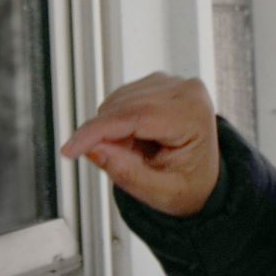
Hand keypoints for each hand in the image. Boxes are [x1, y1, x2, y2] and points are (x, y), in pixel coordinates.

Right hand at [60, 72, 220, 216]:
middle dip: (105, 136)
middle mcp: (186, 91)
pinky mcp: (158, 82)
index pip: (136, 116)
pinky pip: (121, 98)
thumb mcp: (160, 193)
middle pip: (123, 107)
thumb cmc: (189, 184)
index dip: (97, 132)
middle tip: (119, 162)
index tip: (70, 149)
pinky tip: (136, 138)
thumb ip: (127, 173)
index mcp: (194, 116)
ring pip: (117, 101)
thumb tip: (94, 149)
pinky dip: (117, 120)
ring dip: (112, 129)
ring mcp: (173, 83)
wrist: (204, 177)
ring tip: (136, 152)